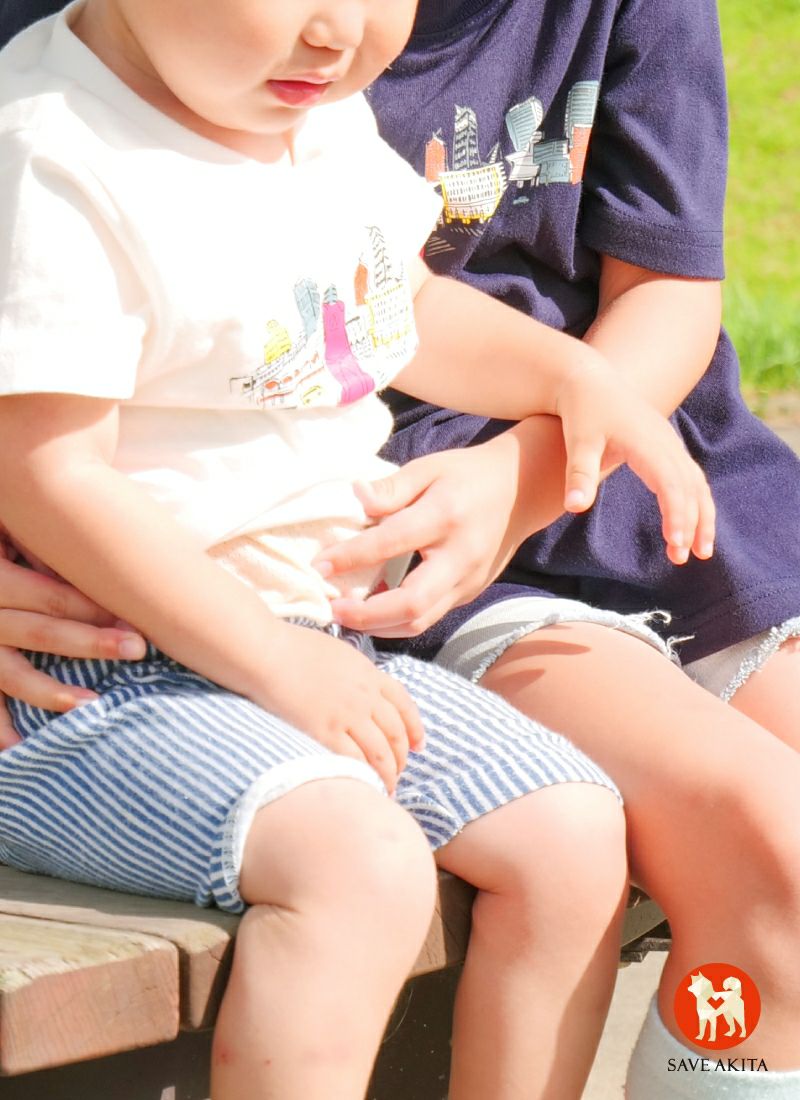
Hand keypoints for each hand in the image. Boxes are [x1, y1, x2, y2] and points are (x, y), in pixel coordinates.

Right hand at [0, 538, 146, 749]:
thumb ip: (37, 546)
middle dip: (91, 642)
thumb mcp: (6, 529)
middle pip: (41, 631)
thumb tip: (92, 558)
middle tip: (137, 648)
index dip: (92, 606)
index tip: (136, 617)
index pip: (49, 594)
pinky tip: (17, 750)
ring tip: (90, 704)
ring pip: (12, 672)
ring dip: (52, 692)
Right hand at [255, 622, 424, 792]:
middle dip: (401, 758)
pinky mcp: (325, 732)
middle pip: (396, 734)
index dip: (415, 728)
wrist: (267, 653)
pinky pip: (353, 761)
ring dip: (386, 775)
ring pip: (380, 753)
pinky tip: (361, 786)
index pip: (405, 705)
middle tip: (398, 774)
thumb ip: (355, 672)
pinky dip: (362, 776)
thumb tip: (360, 686)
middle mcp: (365, 696)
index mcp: (369, 674)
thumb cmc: (292, 647)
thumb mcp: (337, 652)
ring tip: (385, 789)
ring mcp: (347, 715)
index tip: (419, 745)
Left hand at [313, 436, 554, 637]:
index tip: (319, 566)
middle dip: (366, 615)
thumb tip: (356, 497)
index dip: (351, 558)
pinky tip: (373, 613)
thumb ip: (392, 487)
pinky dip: (397, 621)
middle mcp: (460, 556)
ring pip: (421, 621)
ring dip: (379, 626)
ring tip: (346, 616)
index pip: (391, 543)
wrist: (524, 489)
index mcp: (445, 516)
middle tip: (332, 610)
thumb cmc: (468, 474)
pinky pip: (430, 617)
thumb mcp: (429, 467)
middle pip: (411, 603)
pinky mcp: (470, 593)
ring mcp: (468, 581)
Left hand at [555, 360, 715, 564]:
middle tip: (684, 558)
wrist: (588, 381)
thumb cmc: (581, 411)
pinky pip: (690, 477)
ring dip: (702, 516)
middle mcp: (666, 442)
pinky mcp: (666, 446)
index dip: (677, 515)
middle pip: (691, 487)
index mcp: (647, 442)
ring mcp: (670, 443)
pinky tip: (692, 524)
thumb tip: (574, 508)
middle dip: (694, 523)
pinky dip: (696, 502)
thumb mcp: (577, 441)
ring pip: (696, 483)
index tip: (675, 545)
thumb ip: (578, 474)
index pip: (671, 484)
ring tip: (700, 551)